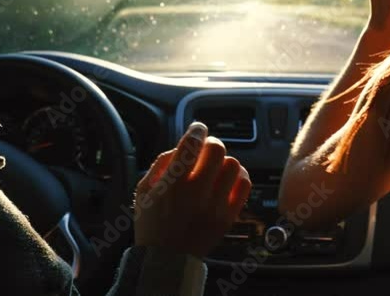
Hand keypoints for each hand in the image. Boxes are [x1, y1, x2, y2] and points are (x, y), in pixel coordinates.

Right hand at [133, 122, 251, 258]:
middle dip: (211, 144)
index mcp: (172, 185)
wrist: (166, 259)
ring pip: (234, 165)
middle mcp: (196, 194)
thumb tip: (183, 145)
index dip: (197, 130)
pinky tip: (227, 180)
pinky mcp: (229, 217)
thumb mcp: (143, 190)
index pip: (192, 144)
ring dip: (224, 162)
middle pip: (217, 150)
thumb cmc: (152, 223)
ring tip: (215, 169)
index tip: (197, 129)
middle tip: (205, 151)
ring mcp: (215, 207)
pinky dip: (238, 177)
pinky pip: (245, 184)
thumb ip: (162, 163)